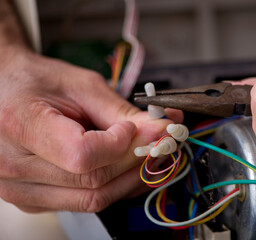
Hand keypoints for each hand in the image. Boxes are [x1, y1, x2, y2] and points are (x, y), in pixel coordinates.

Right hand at [0, 45, 182, 212]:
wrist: (5, 91)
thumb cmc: (38, 82)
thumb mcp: (81, 86)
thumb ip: (121, 111)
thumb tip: (160, 129)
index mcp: (21, 124)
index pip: (82, 155)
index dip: (119, 145)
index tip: (134, 128)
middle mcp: (12, 165)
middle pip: (94, 181)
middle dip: (137, 161)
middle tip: (159, 142)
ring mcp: (19, 188)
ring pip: (92, 198)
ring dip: (129, 178)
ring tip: (145, 155)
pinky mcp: (31, 200)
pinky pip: (82, 202)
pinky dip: (111, 187)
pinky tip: (122, 167)